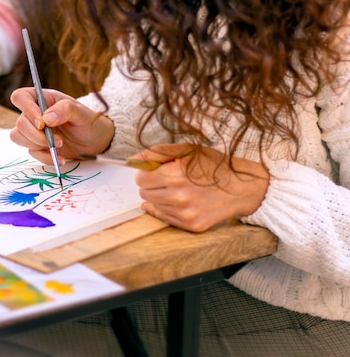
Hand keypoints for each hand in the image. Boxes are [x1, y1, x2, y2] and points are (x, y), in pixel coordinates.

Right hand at [9, 87, 114, 163]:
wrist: (94, 140)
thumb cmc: (87, 121)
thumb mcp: (81, 112)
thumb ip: (65, 110)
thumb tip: (46, 118)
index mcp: (43, 99)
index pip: (20, 97)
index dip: (26, 109)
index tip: (42, 123)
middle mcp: (35, 113)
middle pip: (20, 123)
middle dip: (37, 135)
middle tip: (58, 139)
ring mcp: (34, 130)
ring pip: (19, 137)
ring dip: (38, 145)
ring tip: (60, 145)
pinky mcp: (37, 146)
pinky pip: (31, 152)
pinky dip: (45, 157)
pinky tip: (60, 158)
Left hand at [135, 143, 269, 231]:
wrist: (242, 187)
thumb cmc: (215, 165)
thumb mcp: (187, 150)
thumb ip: (157, 153)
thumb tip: (133, 159)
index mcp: (175, 175)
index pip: (140, 179)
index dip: (146, 173)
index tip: (156, 170)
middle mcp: (178, 197)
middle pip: (144, 193)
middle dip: (152, 185)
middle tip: (169, 179)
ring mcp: (185, 214)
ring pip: (154, 205)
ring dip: (161, 196)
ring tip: (180, 189)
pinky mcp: (191, 225)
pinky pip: (165, 218)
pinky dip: (170, 209)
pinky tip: (183, 200)